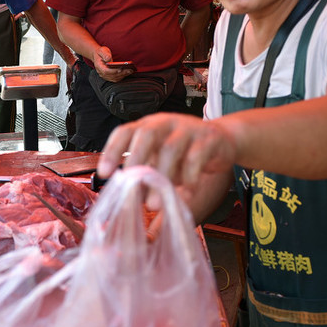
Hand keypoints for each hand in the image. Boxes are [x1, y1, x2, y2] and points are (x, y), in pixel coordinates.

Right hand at [90, 47, 133, 81]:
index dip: (113, 71)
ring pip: (115, 78)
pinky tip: (127, 72)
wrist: (99, 56)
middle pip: (112, 76)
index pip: (106, 71)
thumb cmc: (101, 53)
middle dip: (121, 73)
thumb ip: (105, 54)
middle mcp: (101, 73)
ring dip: (123, 75)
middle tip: (130, 70)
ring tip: (130, 71)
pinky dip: (122, 76)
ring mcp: (105, 76)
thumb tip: (108, 58)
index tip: (121, 68)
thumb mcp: (102, 50)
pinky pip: (116, 78)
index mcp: (99, 66)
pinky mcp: (109, 77)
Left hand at [98, 113, 239, 209]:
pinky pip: (196, 157)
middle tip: (130, 186)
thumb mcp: (160, 160)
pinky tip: (185, 193)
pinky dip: (189, 177)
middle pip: (146, 134)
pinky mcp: (208, 139)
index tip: (104, 173)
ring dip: (161, 176)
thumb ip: (145, 174)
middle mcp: (165, 123)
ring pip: (170, 148)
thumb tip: (127, 199)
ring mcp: (188, 128)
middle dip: (135, 160)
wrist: (222, 141)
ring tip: (154, 204)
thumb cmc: (184, 153)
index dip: (112, 151)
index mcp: (148, 126)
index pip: (124, 132)